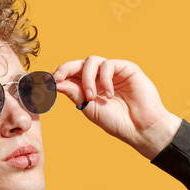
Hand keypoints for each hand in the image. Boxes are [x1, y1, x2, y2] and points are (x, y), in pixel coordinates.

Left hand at [54, 57, 181, 159]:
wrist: (139, 128)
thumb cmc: (116, 121)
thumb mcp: (89, 108)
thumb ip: (74, 93)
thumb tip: (56, 82)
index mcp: (89, 87)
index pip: (71, 75)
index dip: (60, 74)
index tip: (51, 81)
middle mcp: (99, 77)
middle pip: (79, 64)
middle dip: (66, 68)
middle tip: (58, 78)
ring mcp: (112, 72)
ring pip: (92, 61)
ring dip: (87, 78)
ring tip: (92, 97)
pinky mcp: (126, 68)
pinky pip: (108, 64)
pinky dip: (104, 79)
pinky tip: (109, 94)